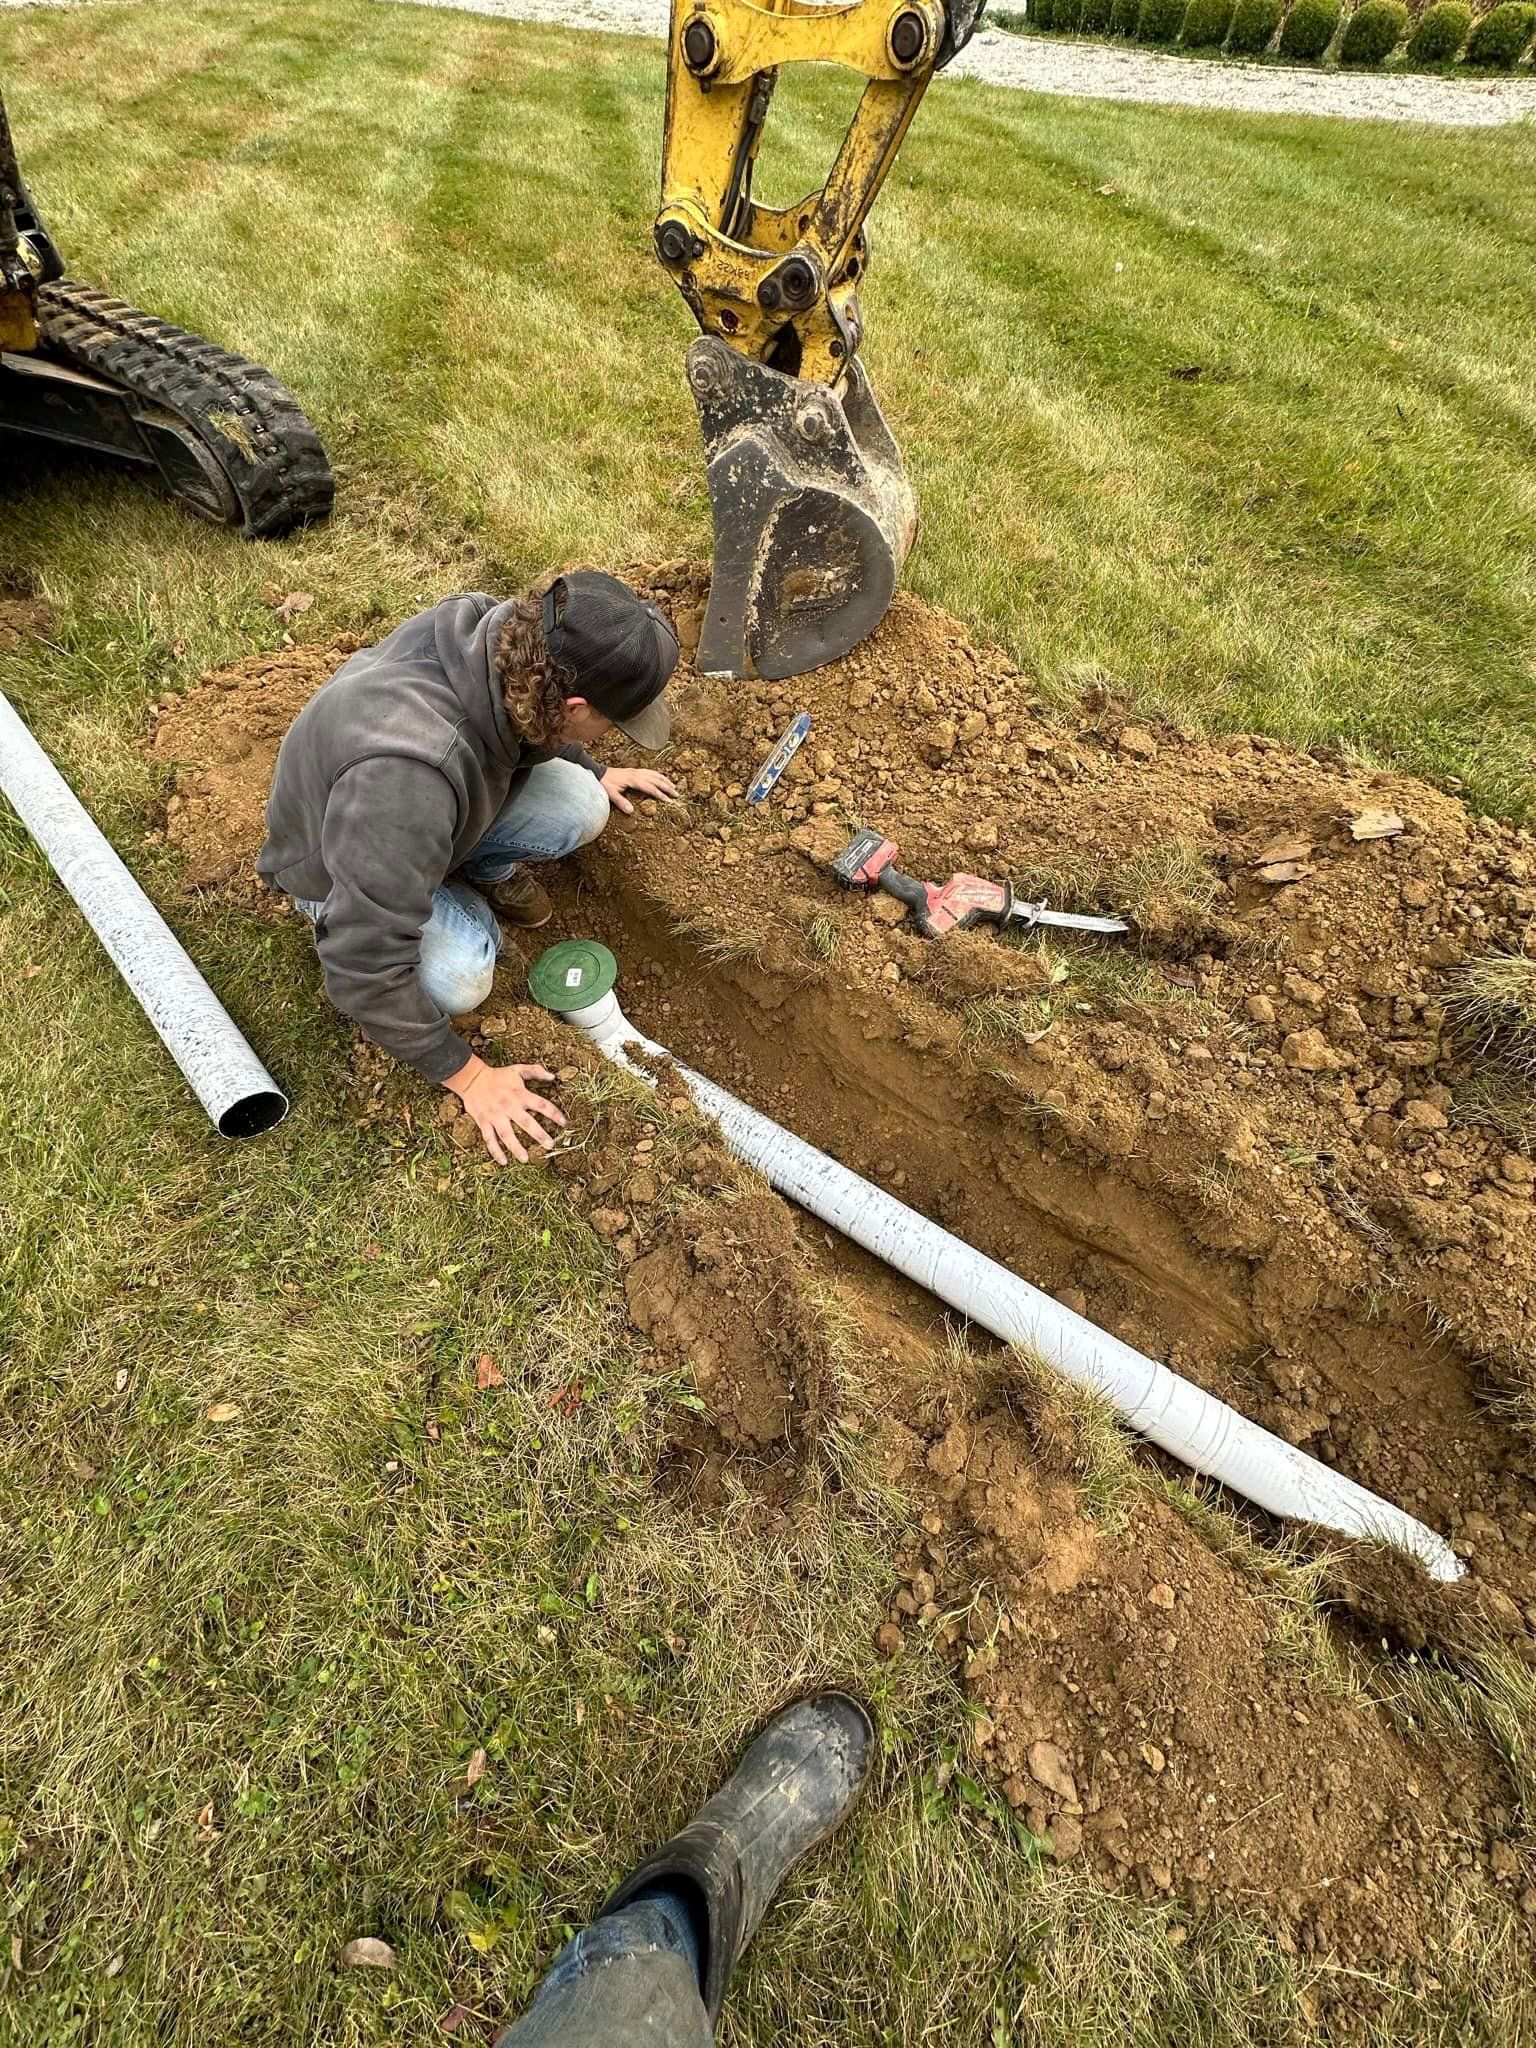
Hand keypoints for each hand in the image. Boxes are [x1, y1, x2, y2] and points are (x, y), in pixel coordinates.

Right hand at [446, 1056, 565, 1165]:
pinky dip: (496, 1151)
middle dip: (539, 1134)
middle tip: (550, 1145)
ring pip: (507, 1135)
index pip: (541, 1105)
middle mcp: (509, 1107)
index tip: (564, 1123)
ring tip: (525, 1159)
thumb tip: (553, 1077)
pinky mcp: (483, 1122)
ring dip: (516, 1148)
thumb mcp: (517, 1070)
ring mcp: (495, 1116)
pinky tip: (503, 1162)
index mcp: (520, 1094)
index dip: (554, 1113)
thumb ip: (535, 1071)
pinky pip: (489, 1139)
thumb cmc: (497, 1075)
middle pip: (526, 1123)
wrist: (472, 1079)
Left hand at [601, 765, 679, 814]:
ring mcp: (636, 771)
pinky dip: (658, 775)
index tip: (668, 801)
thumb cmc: (605, 784)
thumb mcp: (610, 794)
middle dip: (667, 787)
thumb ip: (621, 802)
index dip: (660, 794)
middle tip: (677, 795)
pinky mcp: (635, 771)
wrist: (598, 773)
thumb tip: (631, 811)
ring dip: (665, 780)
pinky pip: (650, 772)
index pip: (650, 787)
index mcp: (633, 780)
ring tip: (674, 787)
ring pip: (655, 774)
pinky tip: (662, 779)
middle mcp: (637, 774)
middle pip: (656, 780)